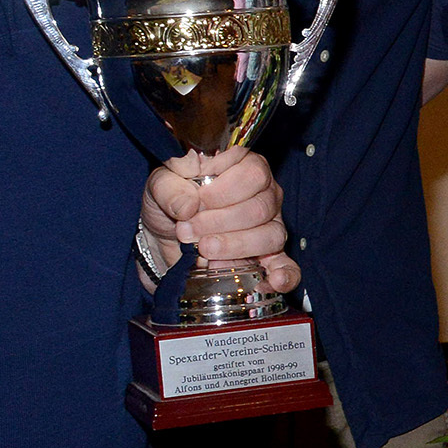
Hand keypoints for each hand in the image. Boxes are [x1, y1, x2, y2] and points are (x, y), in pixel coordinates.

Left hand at [145, 148, 299, 294]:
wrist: (163, 237)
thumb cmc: (170, 202)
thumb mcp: (159, 186)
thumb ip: (168, 188)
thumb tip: (188, 206)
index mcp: (244, 166)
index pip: (252, 173)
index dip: (221, 191)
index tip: (195, 202)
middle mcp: (265, 193)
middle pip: (259, 208)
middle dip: (219, 222)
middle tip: (187, 230)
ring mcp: (271, 226)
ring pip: (270, 236)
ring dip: (235, 245)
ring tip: (204, 249)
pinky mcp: (269, 257)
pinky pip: (288, 267)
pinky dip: (283, 275)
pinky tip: (274, 281)